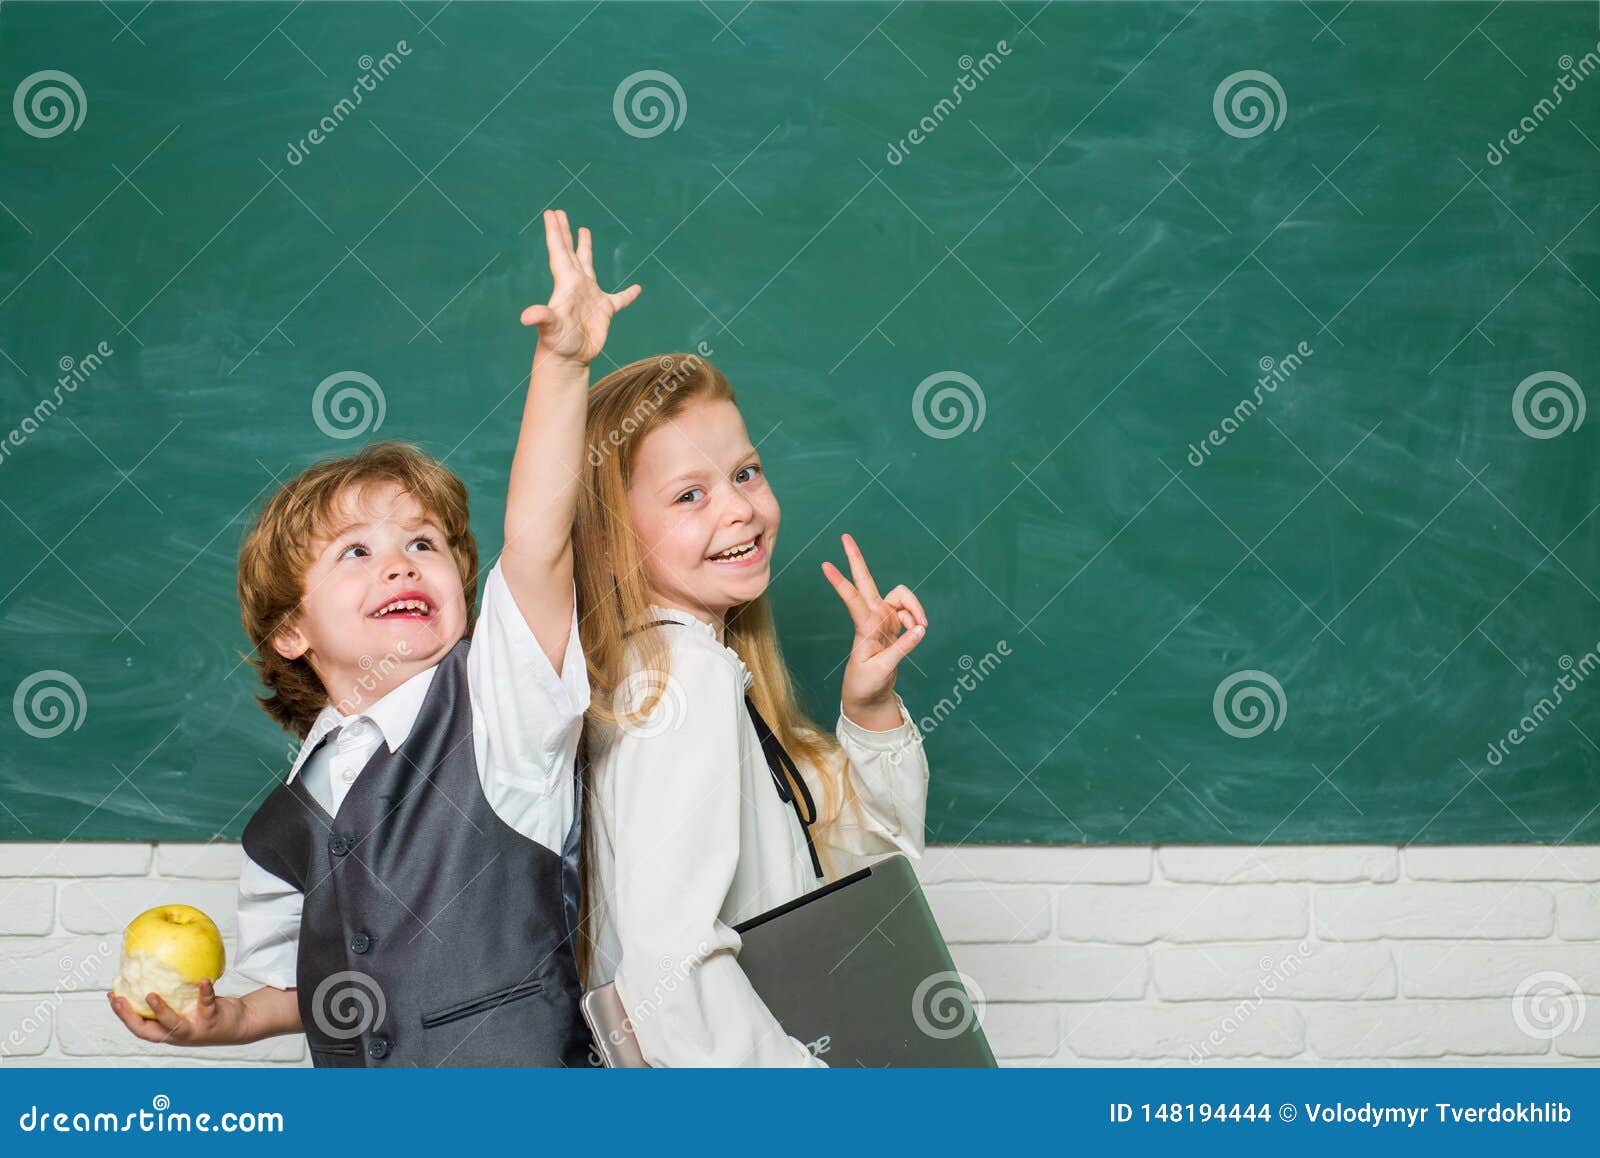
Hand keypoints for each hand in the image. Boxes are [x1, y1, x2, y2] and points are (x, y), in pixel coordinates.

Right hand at [107, 980, 246, 1046]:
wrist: (239, 1024)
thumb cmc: (206, 1011)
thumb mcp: (185, 1005)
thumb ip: (171, 994)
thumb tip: (154, 966)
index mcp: (167, 1030)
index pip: (138, 1026)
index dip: (122, 1014)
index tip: (111, 995)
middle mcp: (177, 1034)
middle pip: (147, 1032)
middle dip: (130, 1018)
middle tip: (119, 999)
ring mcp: (194, 1028)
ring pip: (174, 1024)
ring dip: (161, 1011)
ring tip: (151, 995)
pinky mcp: (212, 1020)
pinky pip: (207, 1004)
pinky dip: (205, 992)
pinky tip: (203, 980)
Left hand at [519, 208, 640, 365]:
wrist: (569, 361)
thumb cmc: (558, 344)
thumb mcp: (550, 329)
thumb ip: (542, 318)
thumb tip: (526, 316)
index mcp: (566, 284)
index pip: (559, 252)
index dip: (555, 232)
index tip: (551, 213)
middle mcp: (577, 286)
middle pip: (571, 253)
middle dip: (565, 233)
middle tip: (560, 213)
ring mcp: (591, 297)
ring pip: (589, 266)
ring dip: (586, 248)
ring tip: (584, 230)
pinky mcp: (604, 312)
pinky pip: (620, 300)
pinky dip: (628, 294)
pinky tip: (636, 288)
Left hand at [821, 533, 927, 727]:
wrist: (868, 696)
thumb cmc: (867, 683)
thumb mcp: (883, 670)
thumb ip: (903, 648)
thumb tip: (921, 629)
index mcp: (864, 627)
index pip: (852, 598)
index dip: (840, 582)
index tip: (825, 566)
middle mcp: (873, 617)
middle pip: (866, 580)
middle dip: (856, 558)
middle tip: (845, 537)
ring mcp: (884, 619)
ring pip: (901, 596)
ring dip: (915, 606)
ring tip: (922, 626)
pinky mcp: (894, 625)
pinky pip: (912, 614)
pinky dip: (918, 621)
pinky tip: (918, 633)